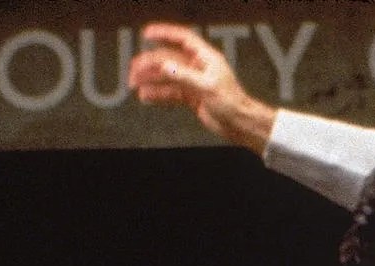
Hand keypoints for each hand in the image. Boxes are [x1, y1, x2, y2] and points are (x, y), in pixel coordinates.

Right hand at [129, 22, 276, 151]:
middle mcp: (199, 68)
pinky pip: (170, 92)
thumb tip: (164, 66)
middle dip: (150, 63)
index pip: (182, 39)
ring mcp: (194, 82)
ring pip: (167, 77)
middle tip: (135, 70)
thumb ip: (184, 76)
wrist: (239, 123)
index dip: (164, 34)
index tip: (147, 34)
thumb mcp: (207, 87)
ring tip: (135, 83)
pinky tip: (147, 95)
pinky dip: (158, 93)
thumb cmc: (232, 103)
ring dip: (151, 79)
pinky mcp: (192, 96)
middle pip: (169, 59)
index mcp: (206, 59)